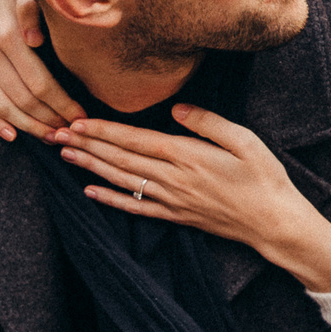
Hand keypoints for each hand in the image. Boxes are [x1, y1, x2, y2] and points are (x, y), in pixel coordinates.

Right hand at [0, 0, 80, 140]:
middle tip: (71, 131)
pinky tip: (11, 135)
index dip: (61, 104)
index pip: (39, 82)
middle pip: (21, 98)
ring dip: (25, 124)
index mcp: (5, 32)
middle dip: (49, 118)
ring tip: (48, 136)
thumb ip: (33, 12)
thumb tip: (34, 40)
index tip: (81, 116)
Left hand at [54, 105, 330, 292]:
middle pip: (121, 159)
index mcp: (189, 156)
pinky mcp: (175, 216)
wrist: (275, 223)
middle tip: (55, 132)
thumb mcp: (245, 141)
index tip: (78, 120)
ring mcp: (172, 201)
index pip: (136, 140)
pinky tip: (89, 191)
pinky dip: (110, 200)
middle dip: (87, 144)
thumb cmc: (265, 178)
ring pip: (122, 181)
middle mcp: (174, 180)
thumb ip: (208, 122)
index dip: (104, 131)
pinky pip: (135, 208)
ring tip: (65, 154)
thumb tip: (175, 109)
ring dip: (90, 167)